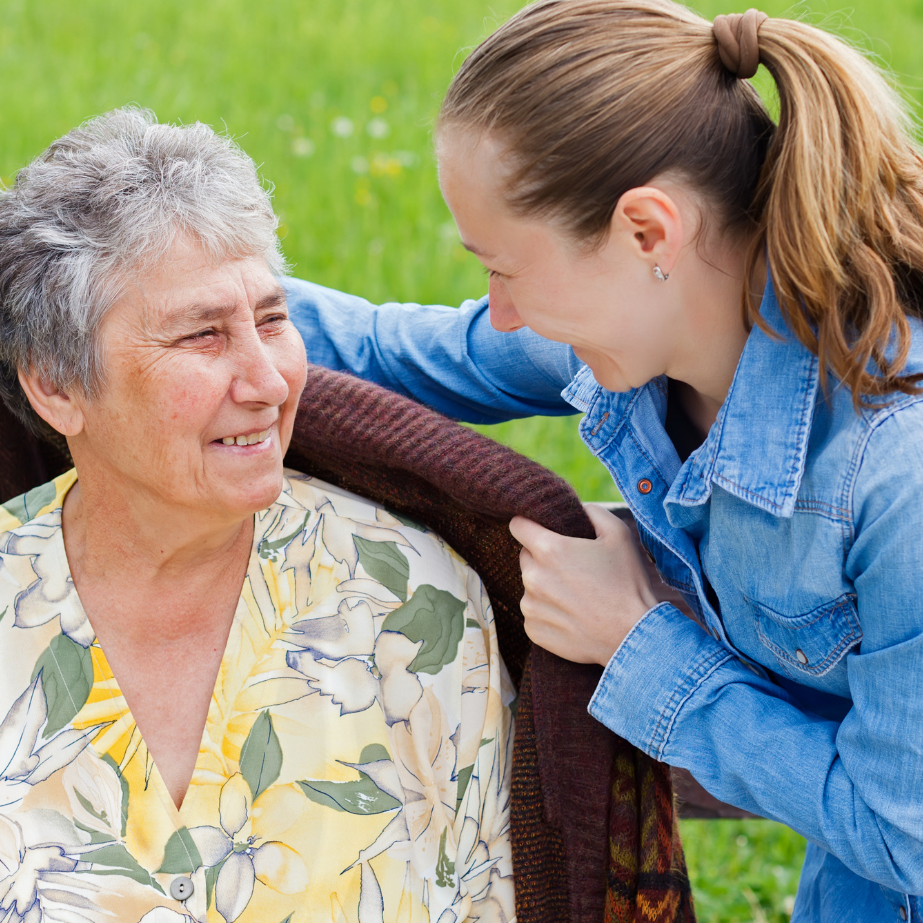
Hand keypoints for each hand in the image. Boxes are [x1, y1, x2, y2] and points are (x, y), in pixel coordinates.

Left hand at [509, 504, 658, 665]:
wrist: (632, 636)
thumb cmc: (626, 583)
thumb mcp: (618, 534)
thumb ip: (591, 512)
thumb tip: (576, 510)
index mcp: (549, 550)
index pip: (518, 525)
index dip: (530, 524)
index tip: (542, 530)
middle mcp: (532, 577)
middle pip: (525, 556)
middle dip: (543, 557)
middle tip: (572, 568)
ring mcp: (530, 606)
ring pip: (530, 585)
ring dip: (545, 586)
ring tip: (576, 595)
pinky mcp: (533, 629)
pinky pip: (534, 612)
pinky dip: (547, 611)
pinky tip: (572, 615)